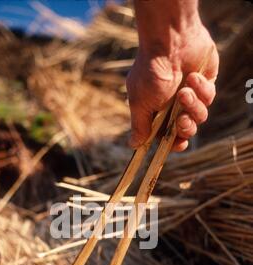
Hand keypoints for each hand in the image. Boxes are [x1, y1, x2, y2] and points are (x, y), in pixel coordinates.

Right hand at [126, 22, 218, 150]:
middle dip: (186, 128)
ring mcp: (190, 94)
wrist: (170, 41)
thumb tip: (132, 145)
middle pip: (186, 130)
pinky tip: (193, 76)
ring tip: (184, 91)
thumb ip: (140, 126)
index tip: (178, 143)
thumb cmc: (151, 72)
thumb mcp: (140, 103)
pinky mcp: (205, 83)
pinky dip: (202, 89)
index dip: (174, 143)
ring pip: (200, 115)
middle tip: (182, 120)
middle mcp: (173, 105)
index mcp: (156, 111)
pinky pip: (209, 97)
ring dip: (193, 106)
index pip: (168, 136)